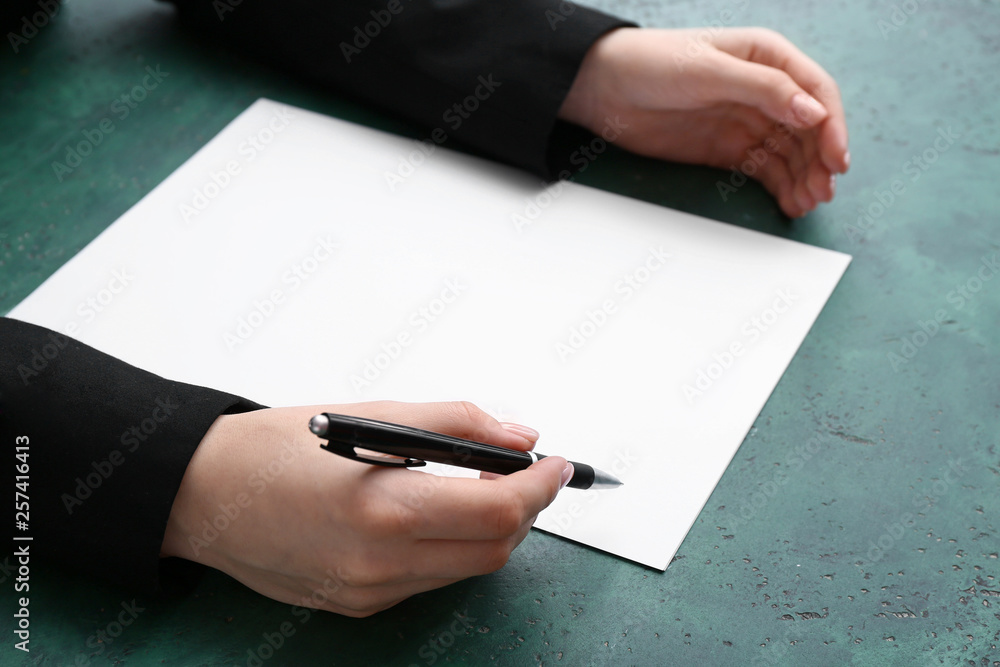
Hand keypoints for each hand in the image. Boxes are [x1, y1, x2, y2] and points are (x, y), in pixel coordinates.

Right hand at [160, 401, 570, 616]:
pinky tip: (436, 516)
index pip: (498, 511)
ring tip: (483, 488)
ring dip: (490, 530)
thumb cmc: (274, 448)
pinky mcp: (358, 606)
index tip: (557, 464)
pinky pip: (428, 581)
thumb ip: (455, 423)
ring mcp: (368, 593)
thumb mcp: (370, 414)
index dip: (540, 486)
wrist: (201, 495)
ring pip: (465, 570)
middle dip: (524, 510)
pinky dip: (450, 548)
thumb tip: (520, 435)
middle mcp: (379, 564)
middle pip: (493, 550)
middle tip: (526, 473)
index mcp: (384, 510)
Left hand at [558, 27, 849, 217]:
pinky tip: (790, 203)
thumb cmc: (653, 64)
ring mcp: (747, 120)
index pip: (816, 92)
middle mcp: (764, 89)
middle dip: (818, 160)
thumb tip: (813, 112)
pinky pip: (765, 169)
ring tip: (806, 204)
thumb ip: (763, 90)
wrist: (604, 88)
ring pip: (789, 152)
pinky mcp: (728, 148)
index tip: (836, 160)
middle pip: (808, 128)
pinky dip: (780, 186)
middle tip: (822, 192)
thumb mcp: (709, 71)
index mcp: (768, 57)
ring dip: (803, 177)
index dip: (832, 126)